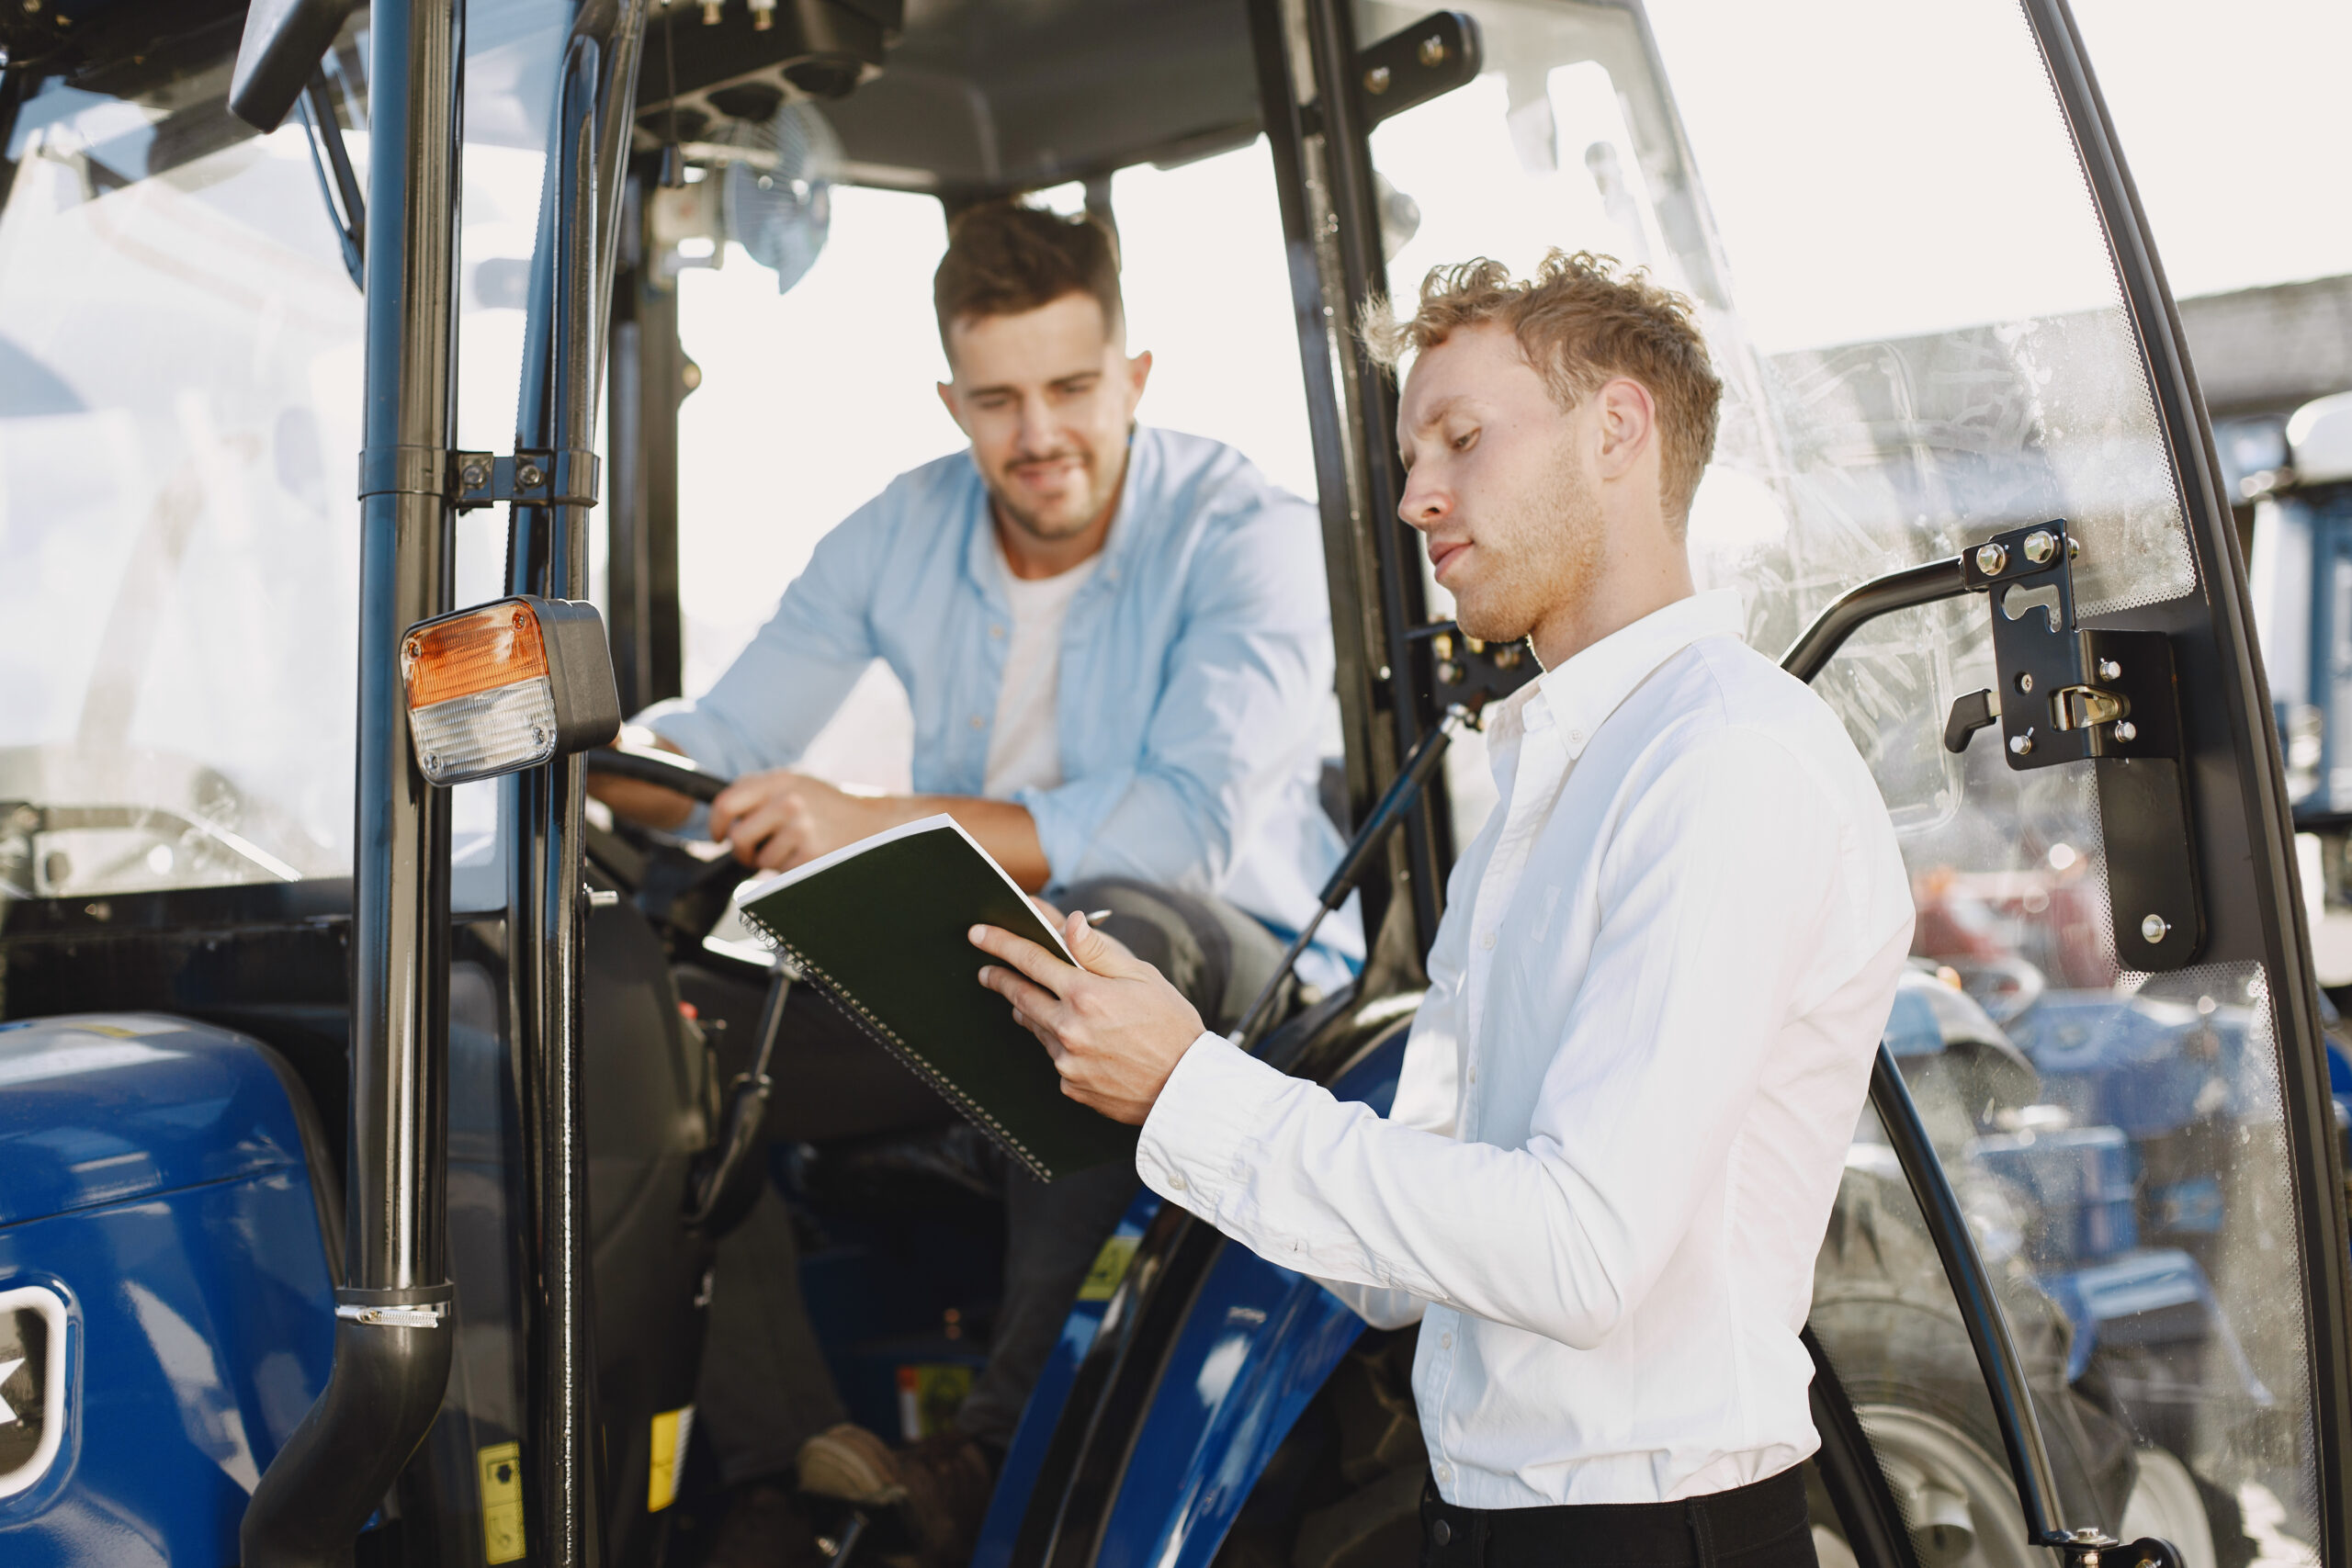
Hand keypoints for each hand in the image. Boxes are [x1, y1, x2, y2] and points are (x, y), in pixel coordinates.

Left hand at [707, 770, 883, 870]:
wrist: (870, 822)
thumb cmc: (825, 805)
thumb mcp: (794, 783)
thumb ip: (758, 789)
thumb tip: (720, 810)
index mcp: (779, 780)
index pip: (727, 803)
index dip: (715, 825)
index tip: (717, 837)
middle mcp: (789, 801)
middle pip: (739, 837)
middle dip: (741, 851)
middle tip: (751, 853)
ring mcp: (801, 828)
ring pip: (760, 859)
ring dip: (769, 861)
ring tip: (791, 849)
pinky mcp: (811, 853)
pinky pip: (781, 871)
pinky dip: (788, 869)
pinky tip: (806, 855)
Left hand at [971, 910, 1206, 1124]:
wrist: (1186, 1088)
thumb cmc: (1171, 1025)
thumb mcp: (1142, 976)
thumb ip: (1098, 950)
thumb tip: (1069, 923)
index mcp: (1086, 995)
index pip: (1031, 960)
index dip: (1001, 943)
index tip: (979, 934)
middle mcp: (1069, 1029)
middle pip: (1020, 995)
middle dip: (1000, 978)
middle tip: (987, 970)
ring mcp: (1066, 1062)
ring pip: (1035, 1027)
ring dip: (1031, 1010)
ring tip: (1035, 1000)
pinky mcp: (1070, 1086)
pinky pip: (1054, 1056)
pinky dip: (1059, 1042)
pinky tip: (1081, 1040)